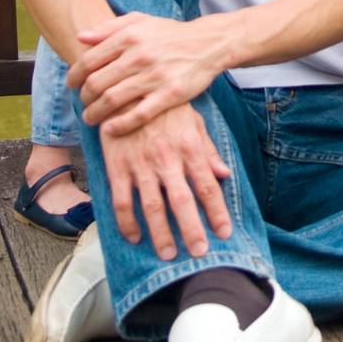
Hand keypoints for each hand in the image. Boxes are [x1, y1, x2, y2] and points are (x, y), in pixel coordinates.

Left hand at [70, 12, 234, 134]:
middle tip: (83, 104)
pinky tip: (110, 129)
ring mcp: (155, 76)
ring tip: (91, 119)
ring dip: (95, 114)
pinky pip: (138, 115)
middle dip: (83, 98)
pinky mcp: (170, 94)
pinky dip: (119, 125)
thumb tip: (81, 37)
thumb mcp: (141, 21)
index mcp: (129, 36)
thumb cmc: (171, 34)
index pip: (88, 60)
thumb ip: (110, 27)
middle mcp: (140, 55)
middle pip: (96, 83)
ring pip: (112, 100)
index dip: (74, 76)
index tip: (72, 86)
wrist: (209, 43)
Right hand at [99, 104, 232, 259]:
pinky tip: (134, 237)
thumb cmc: (165, 106)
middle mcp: (167, 159)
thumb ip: (208, 150)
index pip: (208, 186)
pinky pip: (121, 200)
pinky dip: (126, 222)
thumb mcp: (193, 122)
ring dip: (160, 233)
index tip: (225, 233)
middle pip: (182, 201)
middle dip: (192, 230)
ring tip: (168, 254)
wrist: (127, 87)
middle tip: (199, 253)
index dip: (217, 212)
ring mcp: (140, 164)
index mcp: (189, 148)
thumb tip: (225, 175)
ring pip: (151, 206)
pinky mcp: (117, 166)